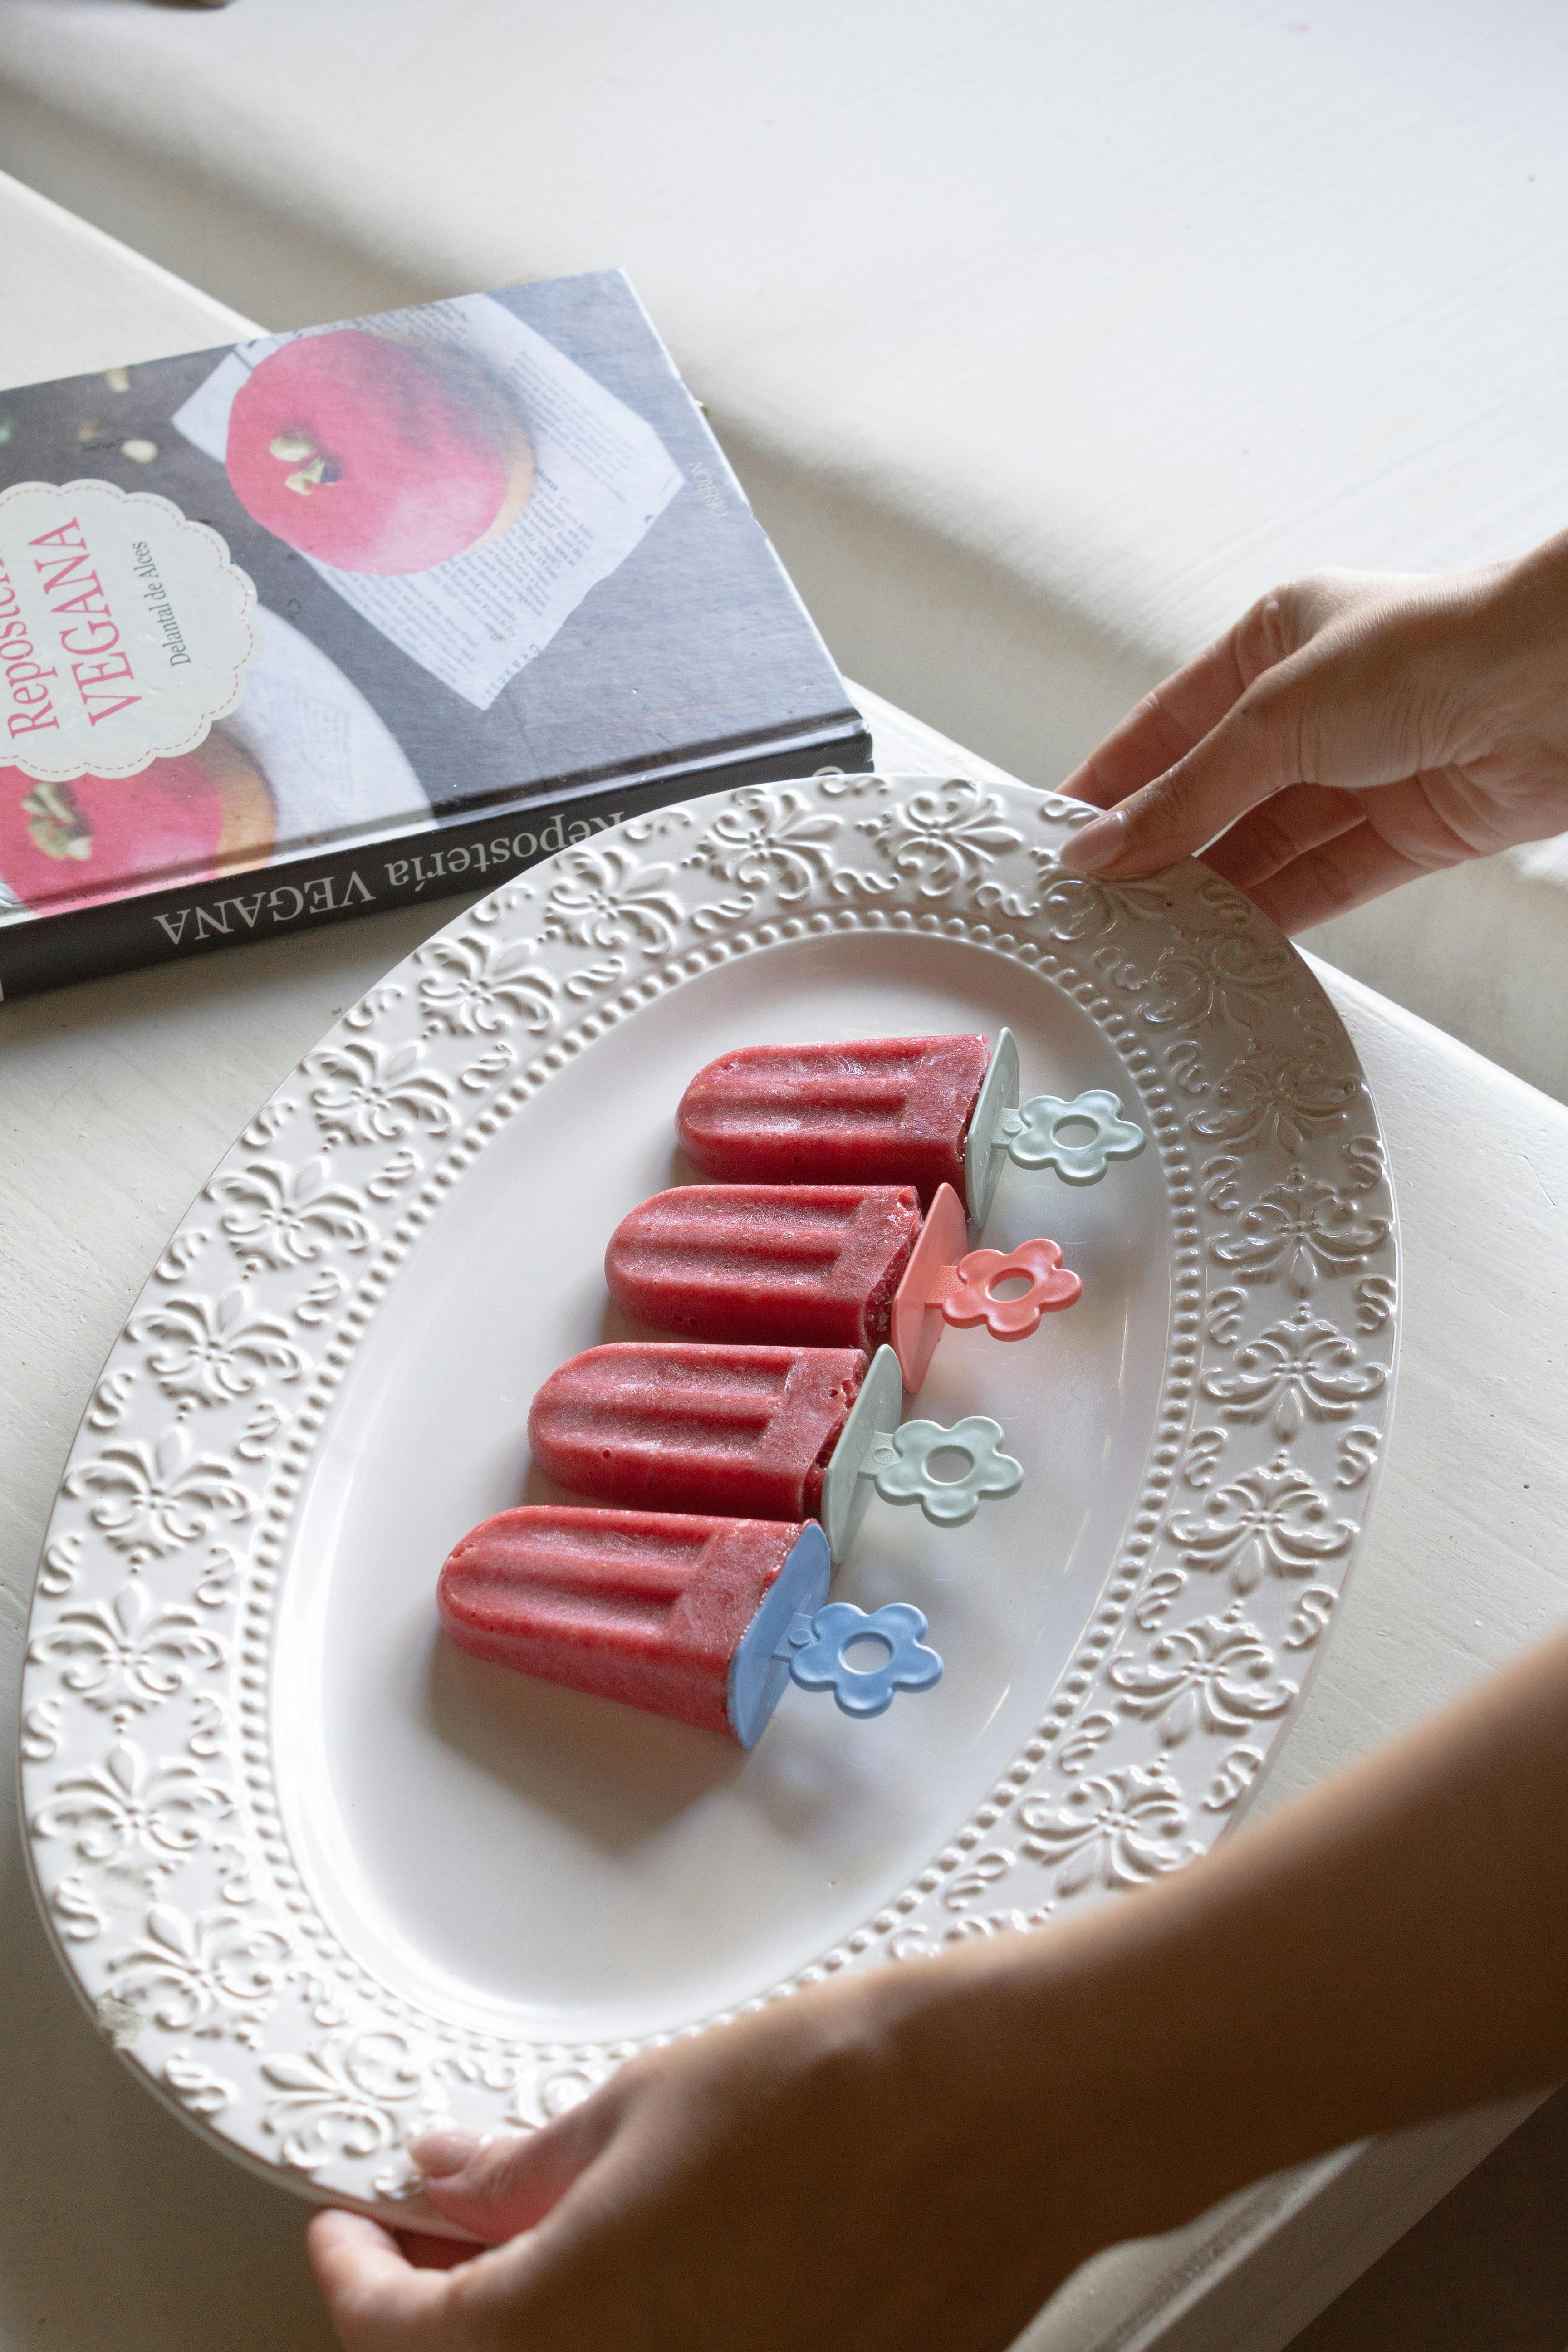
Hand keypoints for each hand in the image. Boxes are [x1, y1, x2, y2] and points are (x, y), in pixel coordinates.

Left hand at [307, 1628, 1567, 2349]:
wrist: (1002, 2114)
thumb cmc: (839, 2087)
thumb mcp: (646, 2105)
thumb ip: (526, 2173)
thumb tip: (443, 2182)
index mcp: (578, 2323)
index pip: (405, 2344)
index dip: (355, 2285)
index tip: (345, 2233)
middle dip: (447, 2308)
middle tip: (434, 2239)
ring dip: (541, 2317)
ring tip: (538, 2241)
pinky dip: (641, 2328)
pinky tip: (654, 2266)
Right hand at [1054, 533, 1567, 927]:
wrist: (1563, 686)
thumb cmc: (1436, 649)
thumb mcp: (1275, 716)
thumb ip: (1185, 793)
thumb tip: (1103, 845)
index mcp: (1274, 642)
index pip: (1165, 725)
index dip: (1109, 782)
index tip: (1057, 837)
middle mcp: (1314, 707)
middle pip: (1210, 793)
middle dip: (1155, 850)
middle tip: (1093, 904)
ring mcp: (1360, 771)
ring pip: (1261, 846)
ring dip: (1208, 891)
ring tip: (1145, 936)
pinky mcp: (1404, 831)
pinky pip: (1317, 883)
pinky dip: (1269, 915)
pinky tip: (1219, 943)